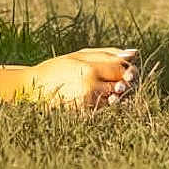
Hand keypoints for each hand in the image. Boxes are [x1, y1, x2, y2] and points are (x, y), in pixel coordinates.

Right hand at [23, 48, 138, 108]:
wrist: (33, 88)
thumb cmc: (57, 67)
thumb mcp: (79, 55)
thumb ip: (107, 54)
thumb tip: (135, 53)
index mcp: (89, 69)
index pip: (122, 70)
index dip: (128, 69)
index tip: (127, 68)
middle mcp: (91, 88)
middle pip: (123, 86)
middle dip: (126, 83)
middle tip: (121, 80)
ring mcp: (88, 104)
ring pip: (117, 99)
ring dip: (119, 94)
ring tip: (109, 89)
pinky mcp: (85, 114)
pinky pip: (106, 108)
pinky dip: (108, 103)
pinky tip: (99, 97)